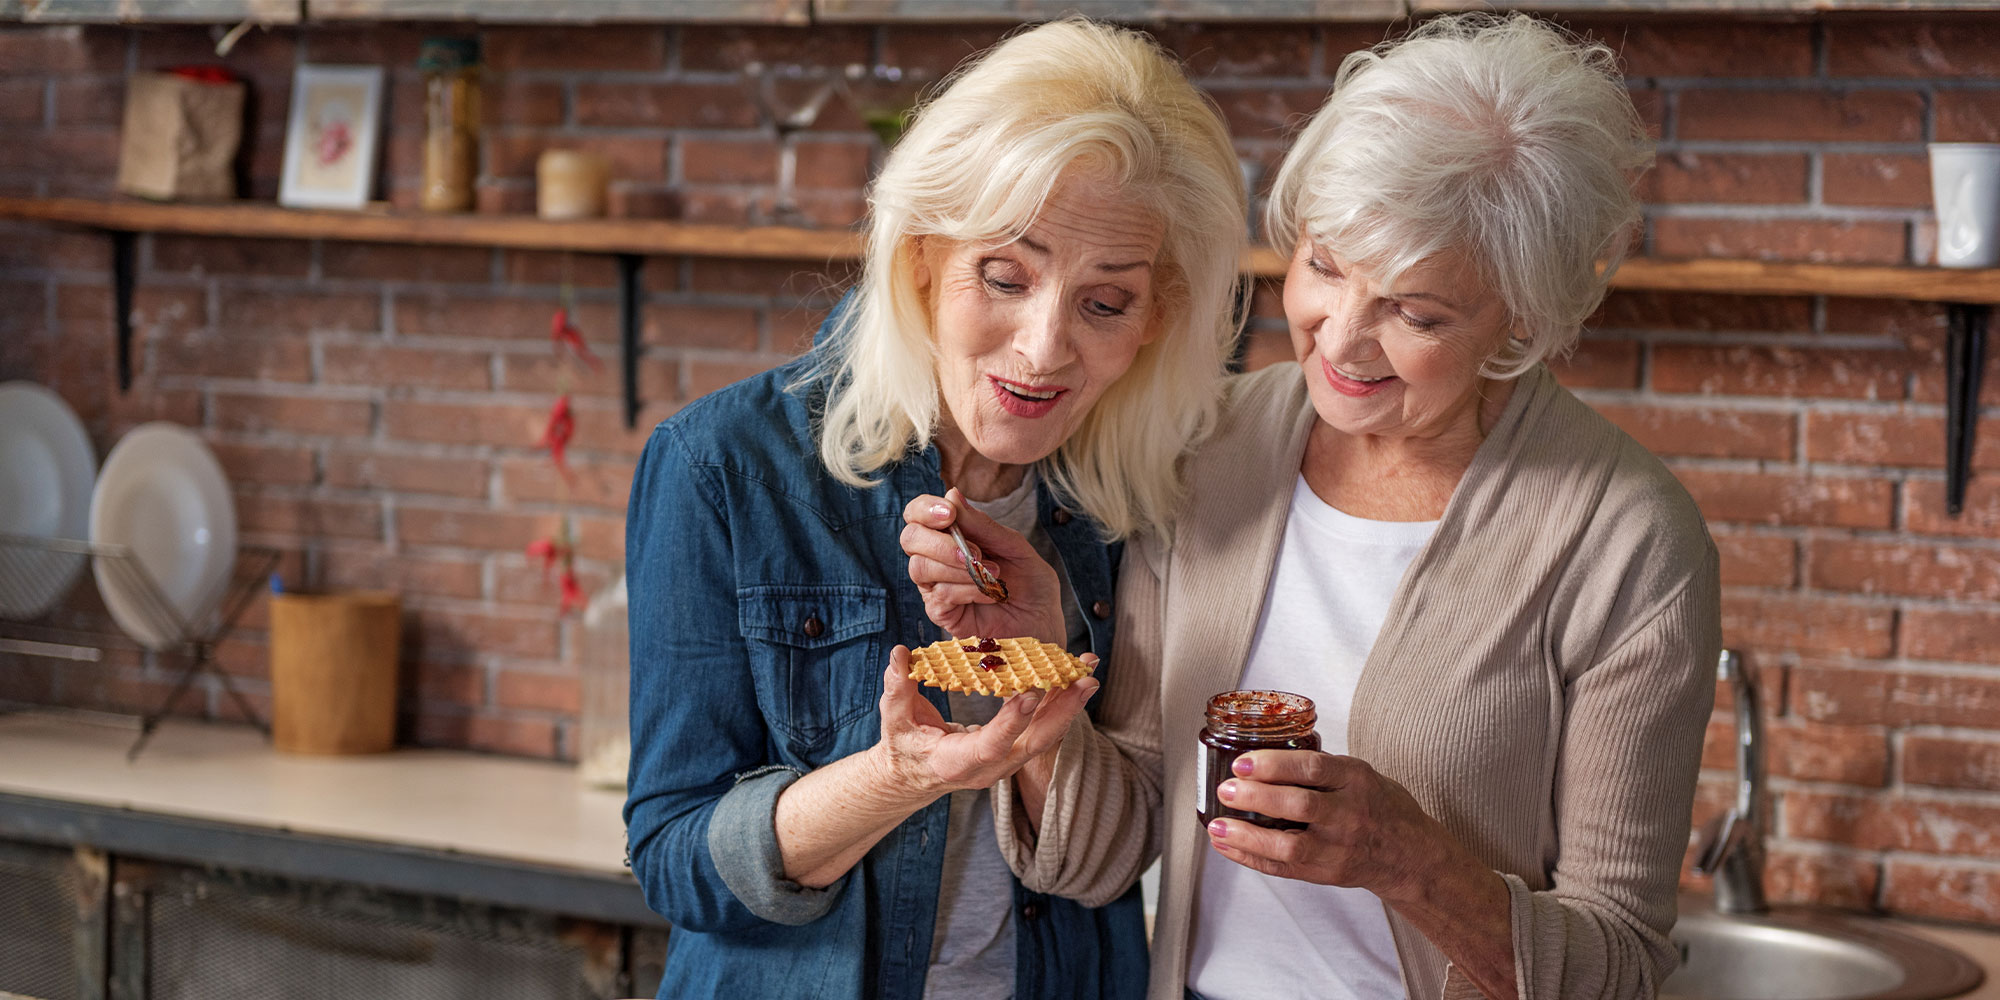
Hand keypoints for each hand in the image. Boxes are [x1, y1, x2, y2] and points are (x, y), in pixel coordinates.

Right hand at [872, 646, 1097, 796]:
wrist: (914, 776)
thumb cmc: (903, 745)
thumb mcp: (893, 718)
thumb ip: (897, 688)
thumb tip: (899, 654)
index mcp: (956, 763)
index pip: (990, 746)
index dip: (1011, 722)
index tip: (1031, 693)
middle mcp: (989, 768)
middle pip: (1033, 744)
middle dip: (1063, 713)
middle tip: (1085, 681)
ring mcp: (1006, 762)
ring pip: (1046, 736)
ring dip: (1070, 705)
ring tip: (1089, 673)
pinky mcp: (1015, 751)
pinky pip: (1043, 730)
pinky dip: (1061, 706)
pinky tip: (1075, 680)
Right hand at [901, 489, 1065, 641]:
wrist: (1042, 619)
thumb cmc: (1029, 580)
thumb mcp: (1013, 546)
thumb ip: (982, 525)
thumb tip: (952, 494)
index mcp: (949, 534)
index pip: (917, 514)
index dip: (925, 509)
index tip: (949, 514)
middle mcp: (935, 558)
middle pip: (910, 538)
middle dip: (940, 543)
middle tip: (975, 552)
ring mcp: (934, 586)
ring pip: (921, 568)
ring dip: (958, 568)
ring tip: (993, 574)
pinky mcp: (940, 613)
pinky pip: (939, 595)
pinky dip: (967, 590)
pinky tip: (990, 593)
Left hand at [1204, 750, 1453, 903]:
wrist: (1411, 856)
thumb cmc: (1380, 807)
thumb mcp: (1361, 775)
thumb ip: (1322, 768)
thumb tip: (1263, 755)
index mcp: (1357, 780)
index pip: (1313, 768)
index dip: (1274, 764)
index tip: (1242, 762)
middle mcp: (1350, 814)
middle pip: (1300, 805)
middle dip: (1257, 797)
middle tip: (1225, 789)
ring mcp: (1339, 848)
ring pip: (1290, 845)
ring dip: (1248, 835)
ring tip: (1217, 825)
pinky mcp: (1327, 874)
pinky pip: (1284, 867)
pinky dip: (1251, 857)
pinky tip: (1227, 845)